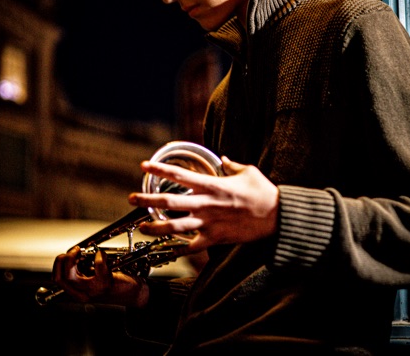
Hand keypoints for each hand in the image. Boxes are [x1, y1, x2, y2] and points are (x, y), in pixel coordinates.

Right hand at [52, 245, 148, 306]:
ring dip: (73, 258)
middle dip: (63, 260)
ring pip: (71, 275)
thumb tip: (77, 254)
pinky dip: (99, 256)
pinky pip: (97, 266)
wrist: (135, 294)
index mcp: (78, 293)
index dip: (58, 264)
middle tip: (74, 251)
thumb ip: (85, 271)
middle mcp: (82, 294)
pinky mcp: (105, 284)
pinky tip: (102, 254)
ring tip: (82, 251)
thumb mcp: (96, 279)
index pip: (57, 280)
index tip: (67, 254)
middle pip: (60, 278)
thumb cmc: (116, 283)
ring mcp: (92, 290)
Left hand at [131, 156, 278, 253]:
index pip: (179, 174)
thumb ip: (232, 165)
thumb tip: (224, 159)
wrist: (277, 216)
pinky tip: (167, 250)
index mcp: (212, 185)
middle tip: (132, 197)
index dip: (159, 168)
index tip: (144, 165)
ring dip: (156, 226)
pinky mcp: (216, 238)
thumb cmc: (263, 192)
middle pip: (170, 201)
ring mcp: (209, 223)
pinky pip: (193, 246)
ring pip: (175, 226)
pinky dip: (180, 249)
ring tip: (142, 226)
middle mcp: (206, 204)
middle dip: (147, 199)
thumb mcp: (248, 171)